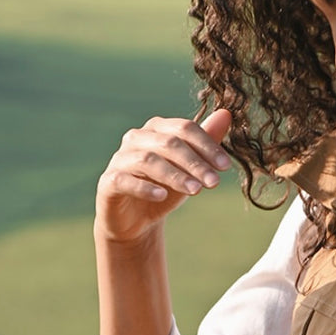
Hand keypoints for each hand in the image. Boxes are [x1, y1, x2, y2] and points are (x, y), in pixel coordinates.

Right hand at [94, 108, 231, 243]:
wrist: (137, 220)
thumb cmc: (166, 188)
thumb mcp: (190, 168)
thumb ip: (206, 142)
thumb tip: (226, 114)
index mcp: (157, 129)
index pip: (184, 128)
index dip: (207, 146)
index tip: (225, 166)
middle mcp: (136, 138)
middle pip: (169, 143)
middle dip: (195, 163)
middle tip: (214, 182)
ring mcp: (120, 158)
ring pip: (148, 160)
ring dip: (175, 175)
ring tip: (195, 191)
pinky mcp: (109, 181)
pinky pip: (125, 180)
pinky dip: (144, 187)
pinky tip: (162, 196)